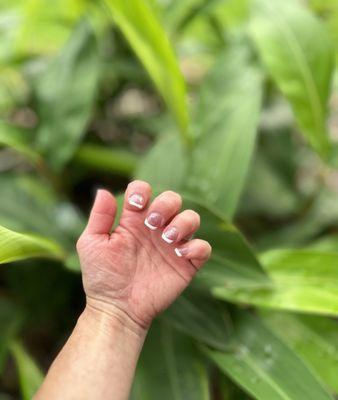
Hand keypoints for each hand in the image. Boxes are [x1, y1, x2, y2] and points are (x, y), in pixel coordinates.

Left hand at [77, 180, 211, 331]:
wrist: (116, 309)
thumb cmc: (102, 277)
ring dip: (183, 222)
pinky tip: (180, 255)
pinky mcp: (186, 264)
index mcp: (134, 220)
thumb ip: (99, 217)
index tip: (136, 204)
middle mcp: (155, 229)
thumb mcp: (93, 244)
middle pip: (172, 199)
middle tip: (152, 223)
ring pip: (192, 218)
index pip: (144, 191)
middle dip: (166, 204)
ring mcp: (172, 245)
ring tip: (167, 238)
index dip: (142, 190)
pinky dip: (197, 247)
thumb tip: (103, 191)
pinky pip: (203, 248)